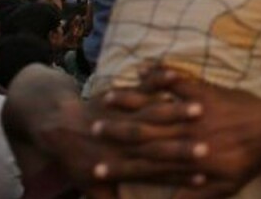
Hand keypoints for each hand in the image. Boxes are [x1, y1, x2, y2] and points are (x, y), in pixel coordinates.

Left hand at [35, 90, 204, 195]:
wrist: (53, 130)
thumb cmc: (77, 159)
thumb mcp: (90, 187)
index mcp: (129, 161)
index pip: (159, 170)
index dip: (182, 176)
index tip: (202, 178)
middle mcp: (131, 138)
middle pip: (163, 141)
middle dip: (185, 146)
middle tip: (206, 148)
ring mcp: (129, 115)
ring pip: (156, 111)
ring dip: (178, 111)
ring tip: (198, 109)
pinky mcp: (125, 96)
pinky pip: (145, 83)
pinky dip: (158, 77)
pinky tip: (173, 74)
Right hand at [99, 68, 260, 197]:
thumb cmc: (250, 158)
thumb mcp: (224, 186)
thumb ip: (194, 196)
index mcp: (187, 158)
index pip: (145, 165)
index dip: (119, 168)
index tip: (94, 168)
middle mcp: (186, 134)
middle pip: (142, 133)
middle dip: (113, 131)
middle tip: (89, 129)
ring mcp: (194, 110)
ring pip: (155, 105)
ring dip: (129, 101)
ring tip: (106, 98)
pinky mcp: (204, 91)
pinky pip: (178, 81)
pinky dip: (161, 75)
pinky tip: (144, 70)